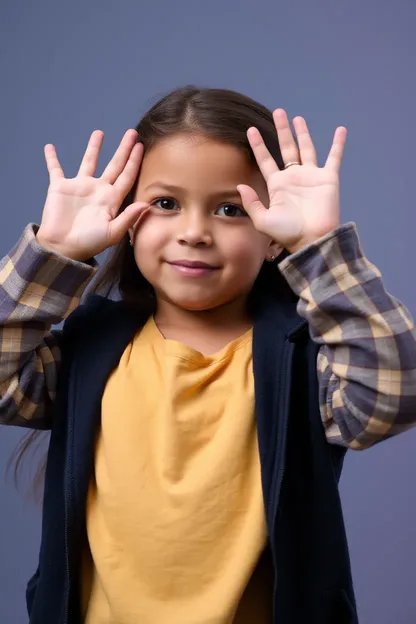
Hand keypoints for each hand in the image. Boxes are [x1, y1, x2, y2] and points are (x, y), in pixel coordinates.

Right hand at [37, 129, 148, 260]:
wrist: (62, 248)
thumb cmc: (89, 244)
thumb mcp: (112, 233)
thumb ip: (128, 218)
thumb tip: (146, 204)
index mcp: (112, 199)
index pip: (127, 176)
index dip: (134, 161)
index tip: (140, 146)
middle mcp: (98, 190)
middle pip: (114, 164)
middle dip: (123, 149)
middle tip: (132, 132)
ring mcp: (79, 187)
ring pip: (89, 161)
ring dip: (94, 147)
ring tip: (99, 133)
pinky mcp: (60, 187)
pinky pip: (55, 169)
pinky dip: (52, 159)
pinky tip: (50, 147)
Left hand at [237, 110, 346, 253]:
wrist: (312, 239)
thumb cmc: (287, 233)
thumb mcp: (263, 220)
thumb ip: (252, 203)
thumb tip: (240, 185)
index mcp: (277, 185)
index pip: (266, 160)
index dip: (259, 145)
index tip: (251, 130)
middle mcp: (293, 177)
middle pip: (286, 148)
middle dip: (282, 130)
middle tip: (277, 112)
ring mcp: (311, 176)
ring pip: (306, 148)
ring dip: (302, 133)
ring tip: (297, 118)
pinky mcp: (328, 179)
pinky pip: (334, 158)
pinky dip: (338, 144)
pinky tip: (340, 130)